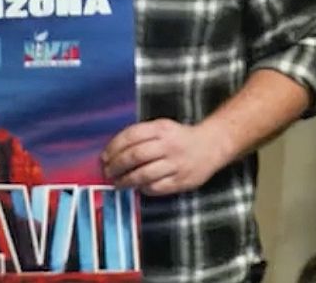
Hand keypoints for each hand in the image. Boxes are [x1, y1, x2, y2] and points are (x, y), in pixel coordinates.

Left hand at [99, 119, 230, 195]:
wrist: (211, 146)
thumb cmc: (179, 137)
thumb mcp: (161, 127)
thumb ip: (140, 136)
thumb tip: (112, 152)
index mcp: (160, 129)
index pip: (130, 136)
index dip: (113, 148)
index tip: (104, 157)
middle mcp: (168, 145)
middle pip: (135, 156)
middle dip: (116, 166)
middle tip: (107, 172)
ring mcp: (176, 164)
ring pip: (144, 174)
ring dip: (126, 180)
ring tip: (117, 183)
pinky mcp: (182, 181)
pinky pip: (157, 187)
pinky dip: (143, 188)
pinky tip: (137, 187)